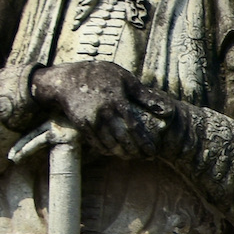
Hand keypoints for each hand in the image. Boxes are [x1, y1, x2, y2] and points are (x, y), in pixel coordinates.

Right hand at [31, 62, 176, 157]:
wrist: (66, 79)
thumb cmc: (101, 75)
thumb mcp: (125, 79)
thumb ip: (145, 96)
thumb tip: (167, 109)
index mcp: (118, 101)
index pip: (134, 127)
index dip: (144, 142)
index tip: (153, 152)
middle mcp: (104, 113)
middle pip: (123, 139)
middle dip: (135, 151)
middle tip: (145, 158)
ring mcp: (91, 120)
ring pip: (109, 144)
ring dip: (122, 153)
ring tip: (132, 157)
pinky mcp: (81, 125)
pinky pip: (96, 143)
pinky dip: (106, 150)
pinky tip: (114, 152)